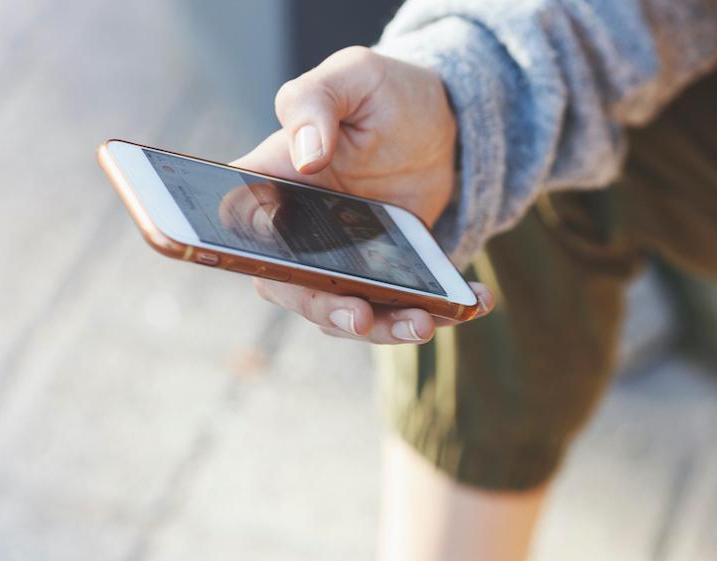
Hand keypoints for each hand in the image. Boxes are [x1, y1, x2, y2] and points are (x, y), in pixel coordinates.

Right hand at [231, 46, 492, 343]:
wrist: (440, 120)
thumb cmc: (383, 91)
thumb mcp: (351, 76)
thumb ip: (313, 104)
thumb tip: (306, 158)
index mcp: (271, 185)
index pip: (244, 232)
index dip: (255, 261)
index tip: (287, 278)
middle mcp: (298, 233)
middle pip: (297, 289)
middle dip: (329, 311)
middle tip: (362, 317)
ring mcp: (341, 260)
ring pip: (349, 311)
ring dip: (386, 327)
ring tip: (427, 320)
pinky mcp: (384, 274)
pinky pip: (399, 306)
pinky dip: (436, 311)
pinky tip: (472, 303)